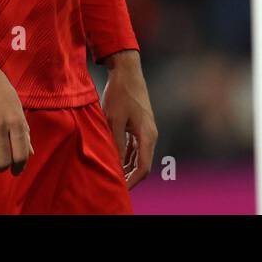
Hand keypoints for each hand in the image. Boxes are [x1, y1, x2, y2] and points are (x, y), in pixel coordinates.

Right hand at [0, 42, 32, 174]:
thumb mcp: (15, 104)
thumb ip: (23, 129)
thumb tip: (30, 152)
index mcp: (15, 118)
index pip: (21, 153)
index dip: (19, 166)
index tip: (15, 170)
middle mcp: (0, 125)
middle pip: (4, 161)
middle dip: (4, 167)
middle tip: (1, 164)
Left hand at [101, 50, 156, 187]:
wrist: (127, 71)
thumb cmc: (120, 94)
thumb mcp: (113, 120)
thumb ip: (115, 144)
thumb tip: (113, 165)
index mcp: (147, 135)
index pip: (144, 167)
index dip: (132, 182)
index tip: (119, 189)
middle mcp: (150, 135)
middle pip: (143, 165)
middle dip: (129, 178)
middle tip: (113, 186)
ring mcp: (145, 131)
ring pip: (139, 158)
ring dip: (127, 169)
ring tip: (111, 176)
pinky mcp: (139, 126)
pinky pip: (135, 148)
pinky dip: (126, 158)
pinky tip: (114, 162)